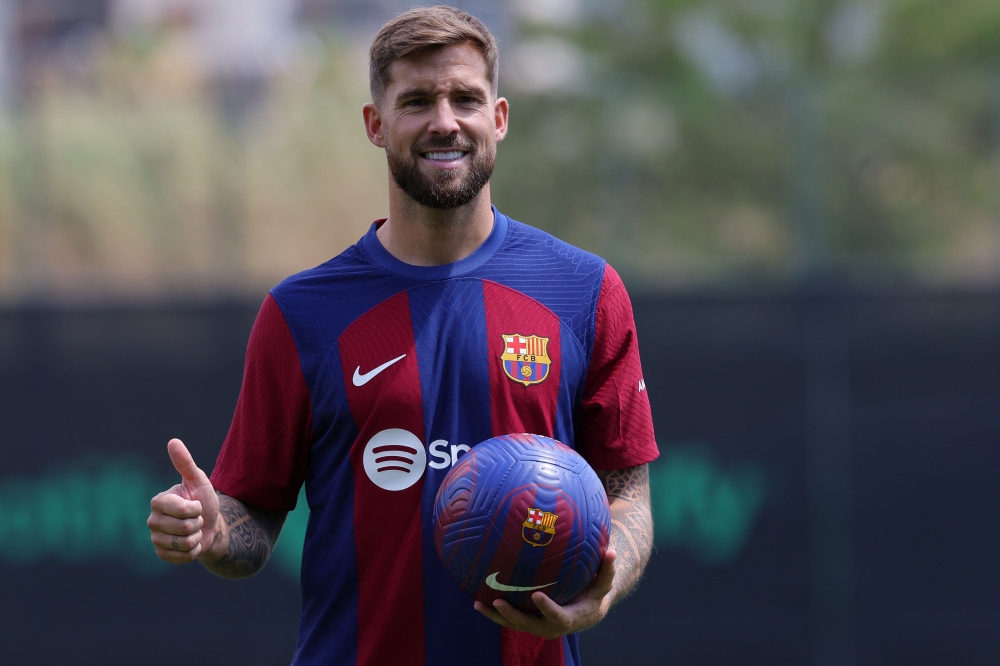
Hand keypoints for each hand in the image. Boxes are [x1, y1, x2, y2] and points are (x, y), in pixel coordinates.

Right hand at [147, 439, 220, 563]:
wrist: (210, 526)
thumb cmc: (203, 500)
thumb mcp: (198, 481)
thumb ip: (185, 463)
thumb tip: (173, 441)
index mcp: (158, 501)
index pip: (182, 509)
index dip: (195, 508)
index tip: (195, 504)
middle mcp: (152, 520)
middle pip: (184, 527)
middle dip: (198, 523)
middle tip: (196, 518)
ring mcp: (155, 539)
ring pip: (184, 543)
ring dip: (196, 537)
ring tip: (193, 530)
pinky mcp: (161, 554)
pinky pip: (182, 557)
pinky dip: (193, 551)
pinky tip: (191, 543)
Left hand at [474, 549, 616, 638]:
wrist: (586, 611)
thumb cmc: (595, 592)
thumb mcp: (603, 582)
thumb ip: (607, 569)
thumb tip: (612, 551)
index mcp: (570, 618)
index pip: (558, 617)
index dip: (547, 609)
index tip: (537, 596)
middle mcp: (550, 626)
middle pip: (529, 625)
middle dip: (513, 616)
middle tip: (499, 602)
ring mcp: (537, 625)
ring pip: (514, 624)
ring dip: (496, 616)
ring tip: (478, 603)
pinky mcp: (527, 620)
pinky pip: (509, 617)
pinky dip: (493, 610)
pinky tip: (476, 596)